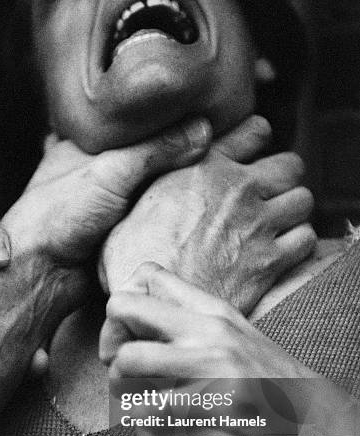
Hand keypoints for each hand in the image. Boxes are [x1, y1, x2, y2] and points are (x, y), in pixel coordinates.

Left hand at [1, 117, 211, 268]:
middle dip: (176, 152)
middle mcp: (98, 171)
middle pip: (147, 155)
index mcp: (86, 144)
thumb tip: (203, 129)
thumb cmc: (61, 216)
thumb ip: (155, 150)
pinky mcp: (120, 229)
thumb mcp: (110, 171)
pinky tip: (194, 202)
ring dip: (175, 184)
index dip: (165, 117)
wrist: (44, 275)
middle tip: (218, 144)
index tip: (202, 112)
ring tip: (216, 170)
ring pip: (152, 186)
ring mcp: (109, 202)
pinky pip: (153, 214)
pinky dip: (170, 210)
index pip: (134, 122)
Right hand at [99, 115, 315, 314]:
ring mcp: (258, 224)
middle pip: (291, 166)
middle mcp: (238, 189)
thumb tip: (159, 177)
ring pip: (303, 201)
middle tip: (269, 195)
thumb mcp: (132, 205)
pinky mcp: (270, 260)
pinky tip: (280, 252)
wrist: (154, 301)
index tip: (253, 157)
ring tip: (276, 225)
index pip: (254, 132)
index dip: (258, 141)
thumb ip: (156, 182)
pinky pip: (306, 239)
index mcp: (205, 168)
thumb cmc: (133, 257)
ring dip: (293, 213)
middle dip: (284, 179)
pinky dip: (297, 244)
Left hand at [101, 262, 359, 435]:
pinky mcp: (217, 405)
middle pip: (123, 305)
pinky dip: (140, 417)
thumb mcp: (239, 339)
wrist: (323, 426)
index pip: (148, 274)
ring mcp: (214, 366)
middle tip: (118, 363)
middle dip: (109, 337)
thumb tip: (148, 325)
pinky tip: (152, 421)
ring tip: (131, 395)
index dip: (127, 301)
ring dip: (118, 382)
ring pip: (127, 359)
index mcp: (215, 310)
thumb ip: (197, 326)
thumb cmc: (275, 384)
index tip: (131, 331)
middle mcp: (210, 330)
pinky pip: (150, 408)